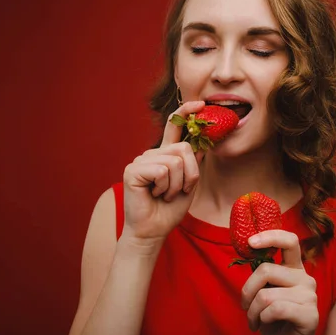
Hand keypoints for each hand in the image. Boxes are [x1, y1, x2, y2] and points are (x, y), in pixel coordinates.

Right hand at [122, 101, 205, 245]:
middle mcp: (152, 154)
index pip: (175, 128)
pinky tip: (154, 195)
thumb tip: (202, 145)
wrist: (152, 231)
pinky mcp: (133, 170)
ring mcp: (141, 160)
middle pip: (184, 149)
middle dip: (189, 175)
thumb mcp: (189, 185)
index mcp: (165, 155)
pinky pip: (162, 170)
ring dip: (177, 185)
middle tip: (177, 191)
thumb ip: (194, 164)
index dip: (187, 113)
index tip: (201, 103)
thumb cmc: (168, 209)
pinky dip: (165, 187)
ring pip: (175, 161)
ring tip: (164, 195)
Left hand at [241, 230, 317, 334]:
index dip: (270, 236)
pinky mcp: (310, 315)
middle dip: (247, 290)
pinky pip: (276, 310)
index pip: (289, 241)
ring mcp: (310, 296)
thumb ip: (262, 271)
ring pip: (266, 295)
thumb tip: (248, 246)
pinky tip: (264, 324)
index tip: (250, 242)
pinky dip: (262, 318)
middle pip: (266, 270)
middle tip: (245, 305)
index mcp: (294, 268)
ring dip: (252, 311)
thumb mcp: (265, 288)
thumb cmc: (271, 316)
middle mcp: (305, 278)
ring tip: (254, 320)